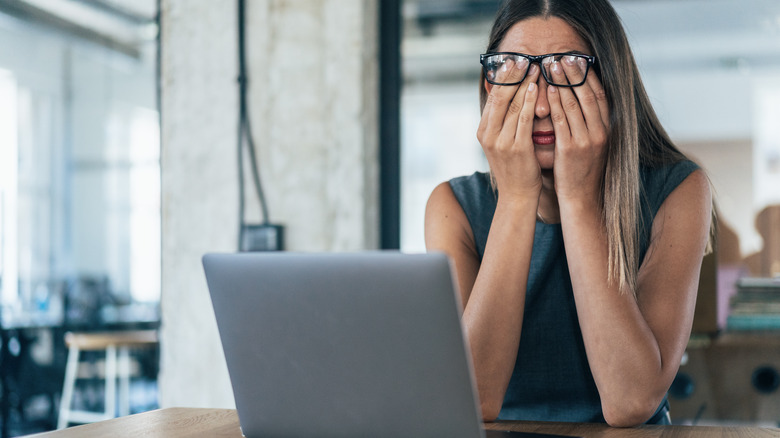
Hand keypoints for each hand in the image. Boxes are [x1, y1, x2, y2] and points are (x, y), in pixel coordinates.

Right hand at [476, 62, 541, 201]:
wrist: (517, 195)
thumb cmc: (514, 168)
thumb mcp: (502, 142)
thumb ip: (502, 122)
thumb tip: (507, 97)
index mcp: (483, 131)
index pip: (492, 98)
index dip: (502, 78)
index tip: (512, 61)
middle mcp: (488, 135)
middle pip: (500, 97)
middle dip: (512, 76)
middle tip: (523, 58)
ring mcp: (501, 142)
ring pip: (513, 105)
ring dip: (525, 83)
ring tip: (535, 67)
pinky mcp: (517, 148)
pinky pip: (524, 119)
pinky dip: (530, 101)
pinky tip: (537, 88)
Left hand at [546, 55, 609, 203]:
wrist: (581, 198)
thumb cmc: (582, 170)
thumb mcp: (592, 144)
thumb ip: (589, 123)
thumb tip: (581, 101)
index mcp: (607, 129)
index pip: (599, 95)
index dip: (589, 75)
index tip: (578, 59)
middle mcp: (600, 132)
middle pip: (587, 94)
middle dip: (574, 73)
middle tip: (562, 56)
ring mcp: (587, 140)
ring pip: (574, 104)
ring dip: (562, 82)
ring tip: (551, 66)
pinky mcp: (571, 149)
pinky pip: (562, 120)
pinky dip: (556, 103)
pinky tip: (549, 90)